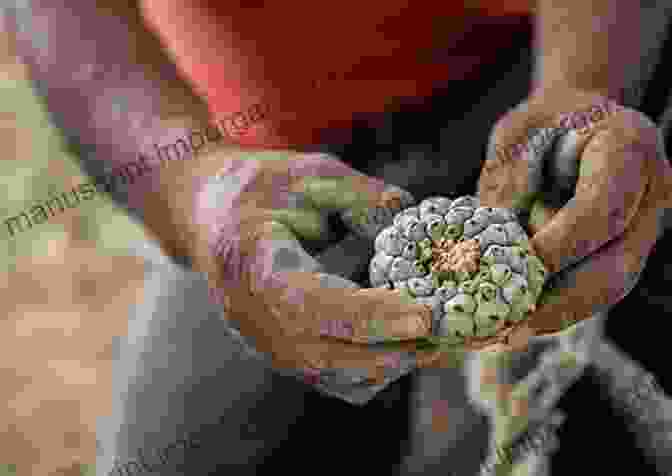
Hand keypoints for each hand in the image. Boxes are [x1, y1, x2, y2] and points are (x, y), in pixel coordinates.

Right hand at [152, 145, 440, 403]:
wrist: (205, 212)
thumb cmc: (256, 187)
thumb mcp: (308, 174)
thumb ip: (362, 197)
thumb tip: (417, 219)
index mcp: (254, 266)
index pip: (314, 306)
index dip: (372, 316)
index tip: (426, 316)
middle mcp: (254, 317)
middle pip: (330, 356)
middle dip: (397, 349)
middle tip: (455, 332)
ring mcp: (264, 341)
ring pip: (335, 377)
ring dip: (392, 364)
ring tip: (441, 341)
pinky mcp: (279, 350)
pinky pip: (331, 378)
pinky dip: (374, 368)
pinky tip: (405, 343)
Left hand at [477, 87, 671, 348]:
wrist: (579, 120)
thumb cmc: (544, 120)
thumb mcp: (517, 132)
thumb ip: (507, 180)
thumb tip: (490, 245)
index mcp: (628, 148)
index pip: (602, 210)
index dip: (561, 245)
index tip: (518, 267)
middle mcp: (650, 192)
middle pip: (617, 264)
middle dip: (561, 301)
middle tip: (512, 327)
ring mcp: (644, 225)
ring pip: (610, 286)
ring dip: (558, 315)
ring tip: (508, 334)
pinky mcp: (626, 248)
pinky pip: (597, 286)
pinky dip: (559, 308)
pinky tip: (521, 323)